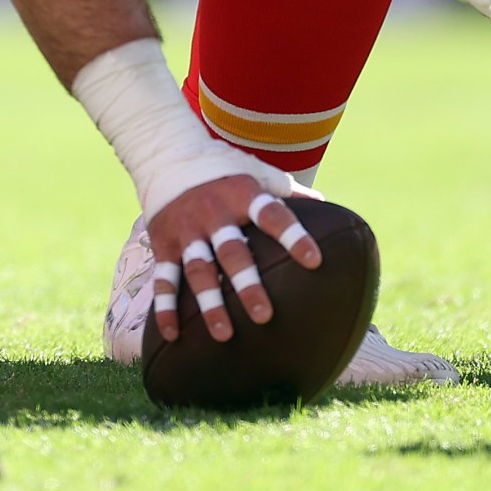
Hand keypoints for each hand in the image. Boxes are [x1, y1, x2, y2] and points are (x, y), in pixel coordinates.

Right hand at [144, 176, 318, 344]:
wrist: (168, 155)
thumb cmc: (225, 170)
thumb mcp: (256, 172)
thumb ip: (287, 191)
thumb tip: (326, 206)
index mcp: (242, 193)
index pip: (273, 215)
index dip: (293, 236)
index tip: (315, 261)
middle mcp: (213, 212)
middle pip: (232, 251)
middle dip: (247, 284)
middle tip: (264, 316)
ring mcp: (186, 229)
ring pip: (198, 270)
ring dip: (210, 303)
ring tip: (225, 335)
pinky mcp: (165, 243)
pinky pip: (164, 278)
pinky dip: (165, 308)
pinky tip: (173, 334)